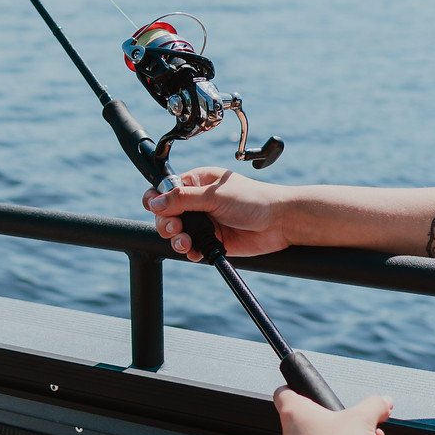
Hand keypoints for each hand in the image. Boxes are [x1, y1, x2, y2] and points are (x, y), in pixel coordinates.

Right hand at [142, 167, 289, 260]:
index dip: (157, 200)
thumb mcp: (214, 195)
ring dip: (177, 239)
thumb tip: (155, 203)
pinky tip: (197, 251)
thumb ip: (183, 199)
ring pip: (177, 233)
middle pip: (166, 214)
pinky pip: (193, 248)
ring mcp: (205, 222)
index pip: (165, 190)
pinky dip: (191, 252)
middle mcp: (197, 202)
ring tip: (187, 242)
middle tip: (176, 228)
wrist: (279, 222)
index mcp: (196, 183)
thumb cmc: (253, 199)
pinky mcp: (213, 240)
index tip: (155, 209)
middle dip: (167, 223)